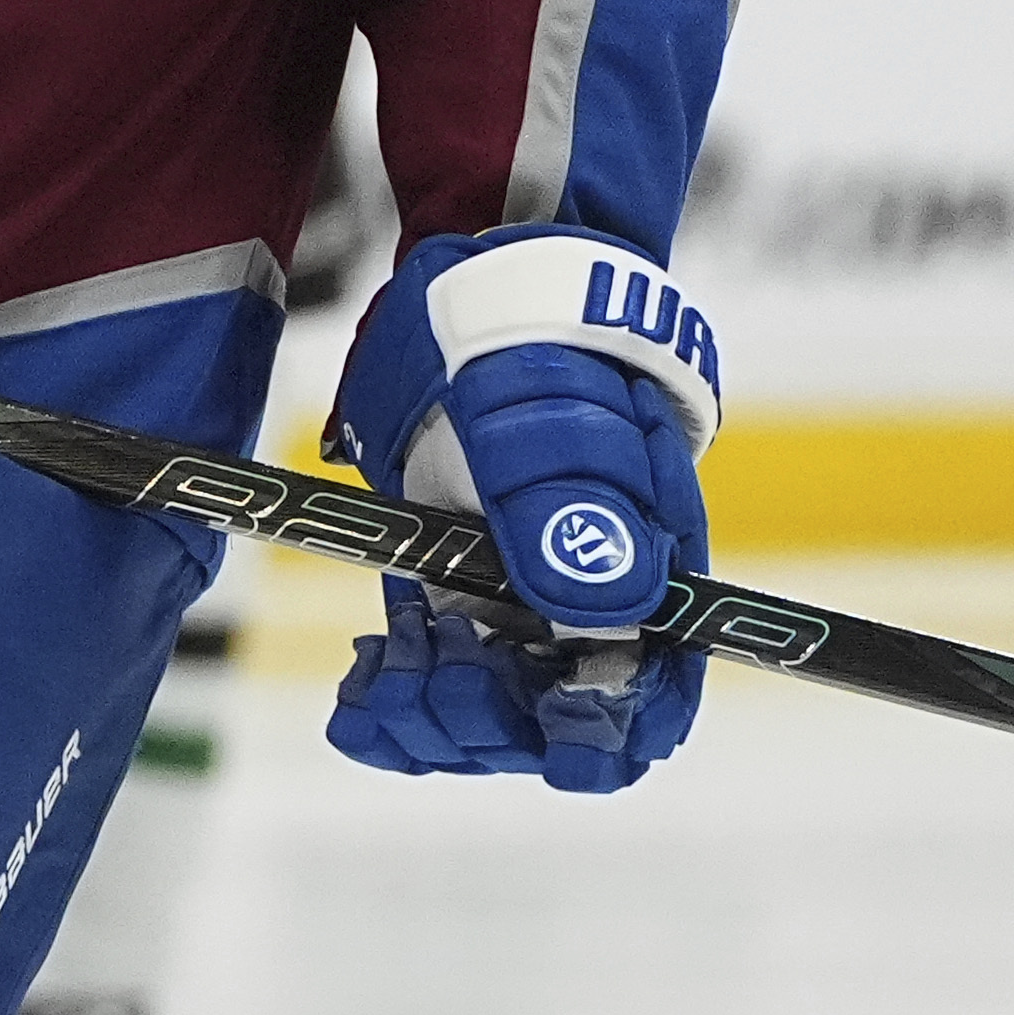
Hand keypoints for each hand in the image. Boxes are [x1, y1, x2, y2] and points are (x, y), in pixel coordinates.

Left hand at [319, 224, 720, 794]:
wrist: (481, 281)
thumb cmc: (533, 335)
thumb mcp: (545, 405)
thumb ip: (571, 500)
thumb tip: (608, 608)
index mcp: (646, 565)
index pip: (652, 697)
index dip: (603, 733)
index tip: (541, 723)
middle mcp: (589, 599)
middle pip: (556, 722)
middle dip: (491, 720)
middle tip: (425, 671)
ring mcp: (520, 596)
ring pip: (490, 709)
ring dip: (436, 715)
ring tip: (384, 671)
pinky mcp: (457, 585)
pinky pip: (438, 671)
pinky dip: (399, 695)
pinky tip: (361, 688)